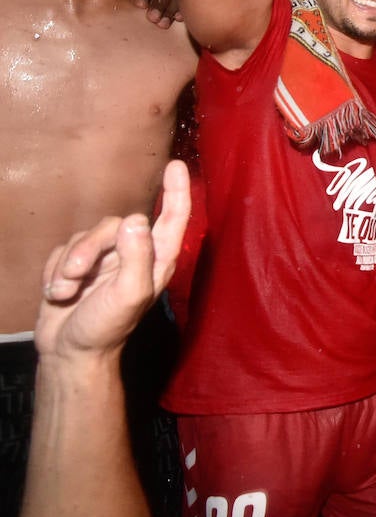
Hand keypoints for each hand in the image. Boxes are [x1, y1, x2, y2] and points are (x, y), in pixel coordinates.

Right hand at [37, 161, 190, 362]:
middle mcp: (134, 253)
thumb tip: (136, 219)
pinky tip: (60, 293)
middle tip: (75, 278)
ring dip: (69, 264)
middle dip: (88, 249)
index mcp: (157, 259)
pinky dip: (56, 271)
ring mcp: (105, 257)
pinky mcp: (77, 262)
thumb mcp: (129, 294)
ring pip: (86, 235)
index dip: (176, 190)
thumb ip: (136, 257)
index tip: (176, 165)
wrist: (68, 351)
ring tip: (67, 292)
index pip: (172, 217)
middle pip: (114, 224)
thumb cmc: (107, 327)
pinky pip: (63, 249)